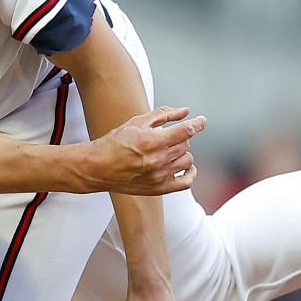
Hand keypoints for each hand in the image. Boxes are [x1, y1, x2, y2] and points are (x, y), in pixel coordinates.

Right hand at [79, 107, 205, 195]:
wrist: (98, 167)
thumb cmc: (114, 143)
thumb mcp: (137, 122)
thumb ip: (163, 115)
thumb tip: (184, 112)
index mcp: (153, 140)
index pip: (187, 130)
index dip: (198, 123)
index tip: (202, 121)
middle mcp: (158, 159)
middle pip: (186, 144)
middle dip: (180, 137)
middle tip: (168, 136)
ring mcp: (160, 175)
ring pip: (187, 160)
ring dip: (183, 153)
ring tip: (171, 150)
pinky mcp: (159, 188)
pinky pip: (186, 182)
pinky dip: (190, 174)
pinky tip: (186, 167)